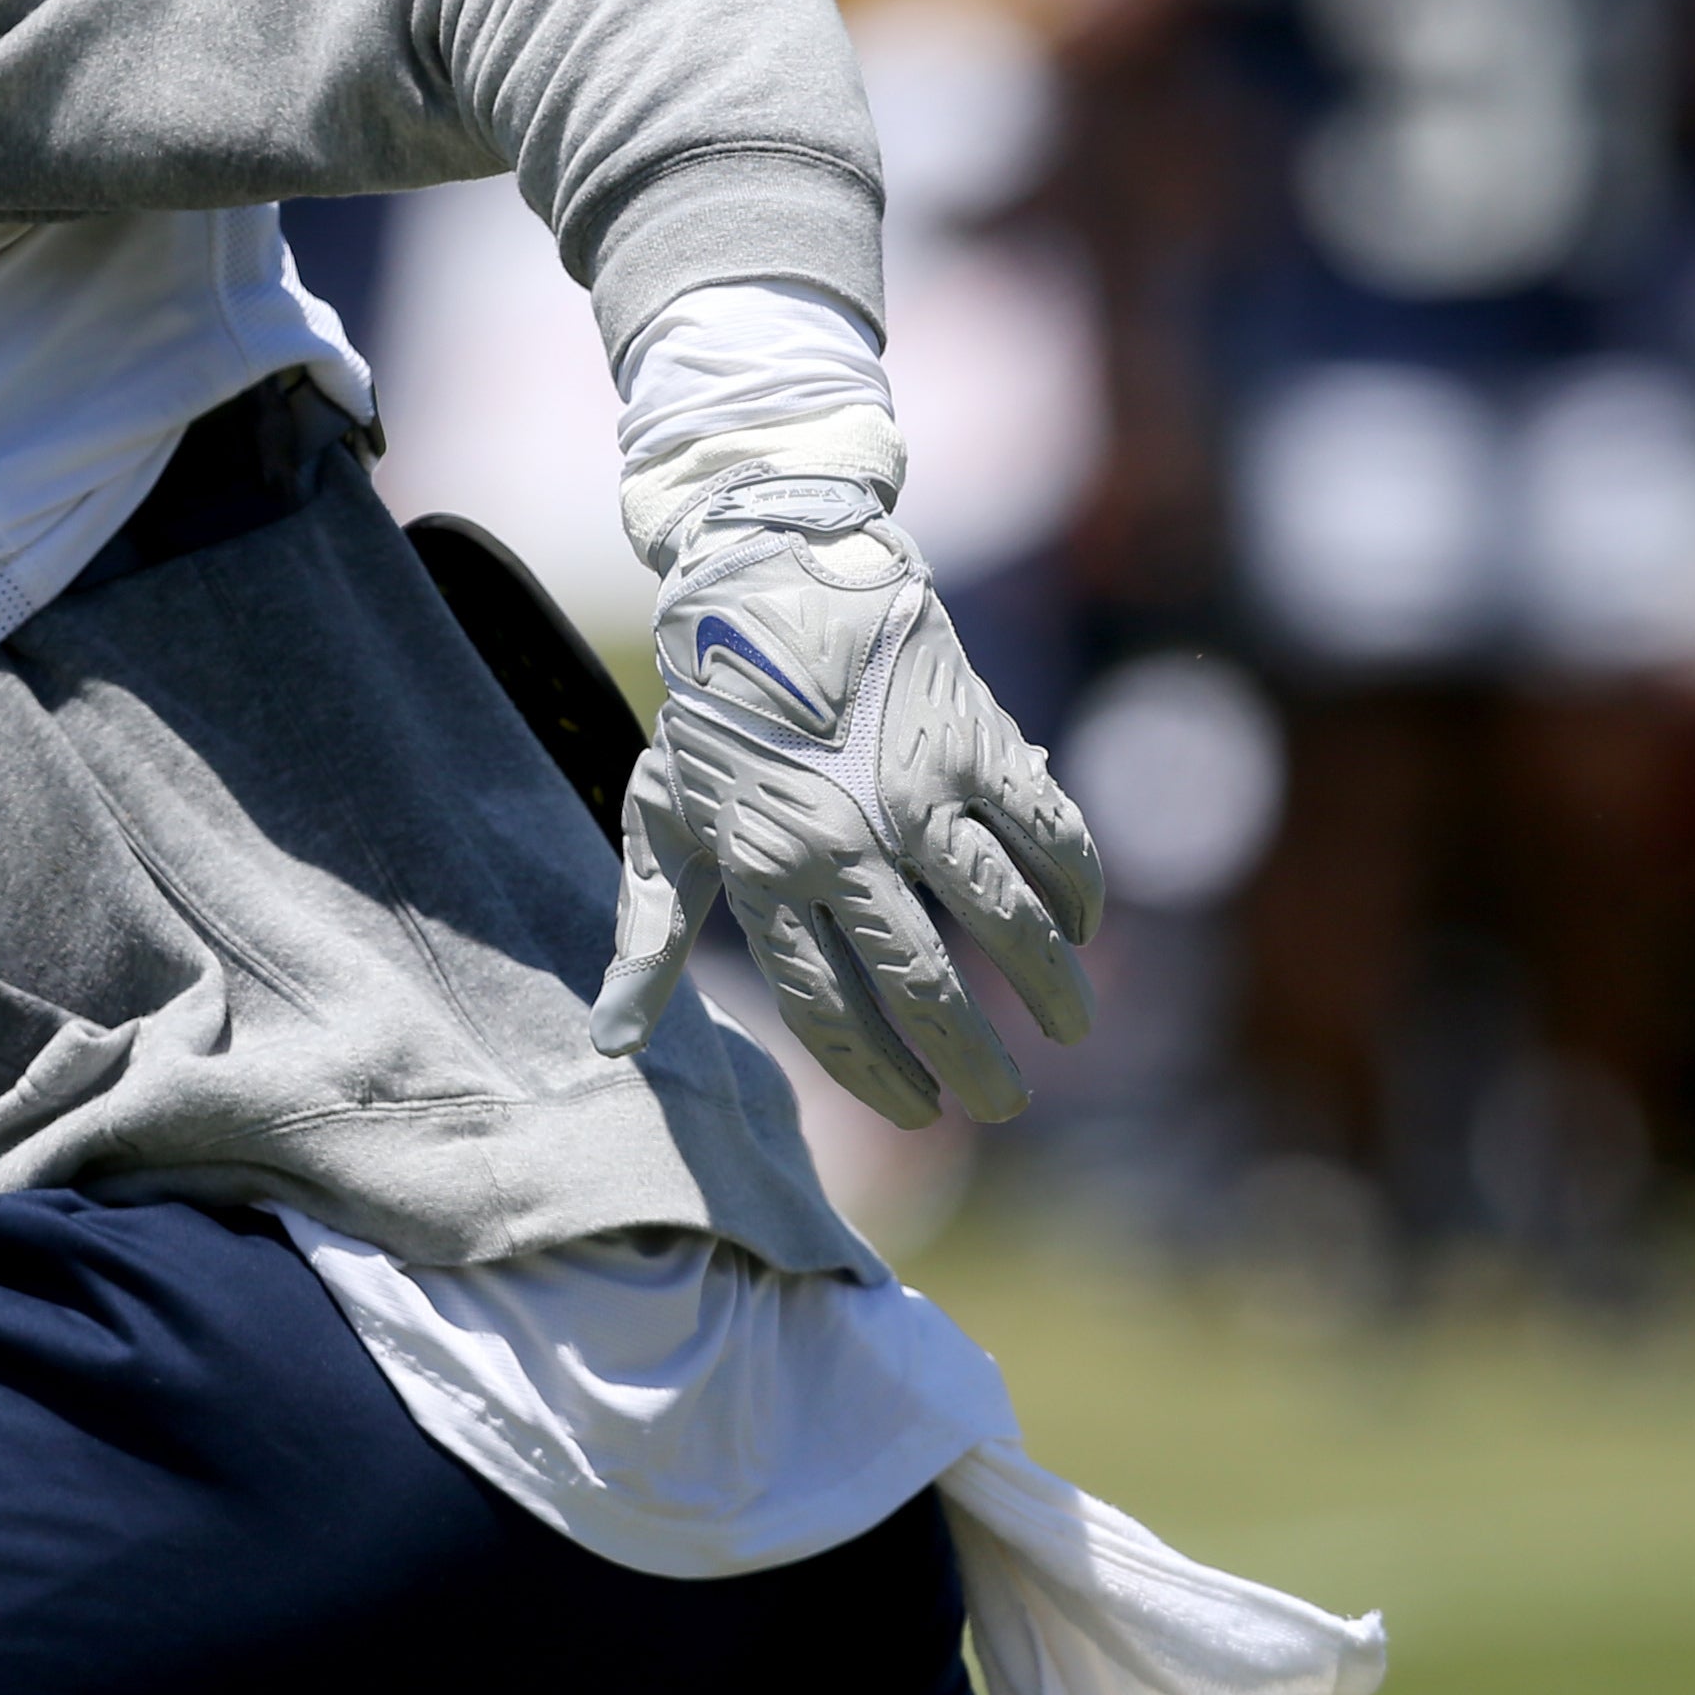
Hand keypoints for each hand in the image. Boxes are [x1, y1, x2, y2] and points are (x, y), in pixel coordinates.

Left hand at [589, 480, 1103, 1125]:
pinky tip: (1081, 924)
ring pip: (998, 917)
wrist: (768, 580)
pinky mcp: (970, 740)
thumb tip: (614, 1042)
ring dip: (1045, 983)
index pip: (827, 1007)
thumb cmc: (712, 716)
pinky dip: (1072, 886)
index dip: (878, 1073)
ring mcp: (912, 791)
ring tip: (1070, 1027)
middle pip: (919, 981)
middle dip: (972, 1059)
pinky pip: (1042, 833)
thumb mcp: (660, 820)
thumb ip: (648, 935)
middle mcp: (842, 841)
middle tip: (1006, 1103)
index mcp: (766, 871)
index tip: (919, 1114)